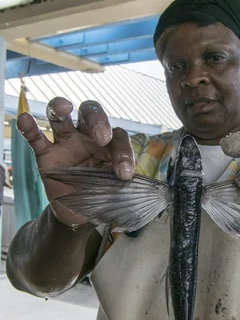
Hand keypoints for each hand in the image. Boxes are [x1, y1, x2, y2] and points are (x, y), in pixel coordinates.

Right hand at [17, 98, 133, 225]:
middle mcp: (87, 136)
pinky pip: (35, 137)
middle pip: (90, 112)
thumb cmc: (102, 193)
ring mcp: (65, 142)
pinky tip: (25, 120)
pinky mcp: (46, 154)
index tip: (124, 174)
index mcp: (110, 142)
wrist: (80, 212)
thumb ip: (123, 184)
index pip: (119, 136)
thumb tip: (134, 188)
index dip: (123, 153)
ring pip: (61, 116)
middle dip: (98, 120)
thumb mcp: (116, 189)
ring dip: (60, 107)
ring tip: (63, 108)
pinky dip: (29, 127)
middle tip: (102, 138)